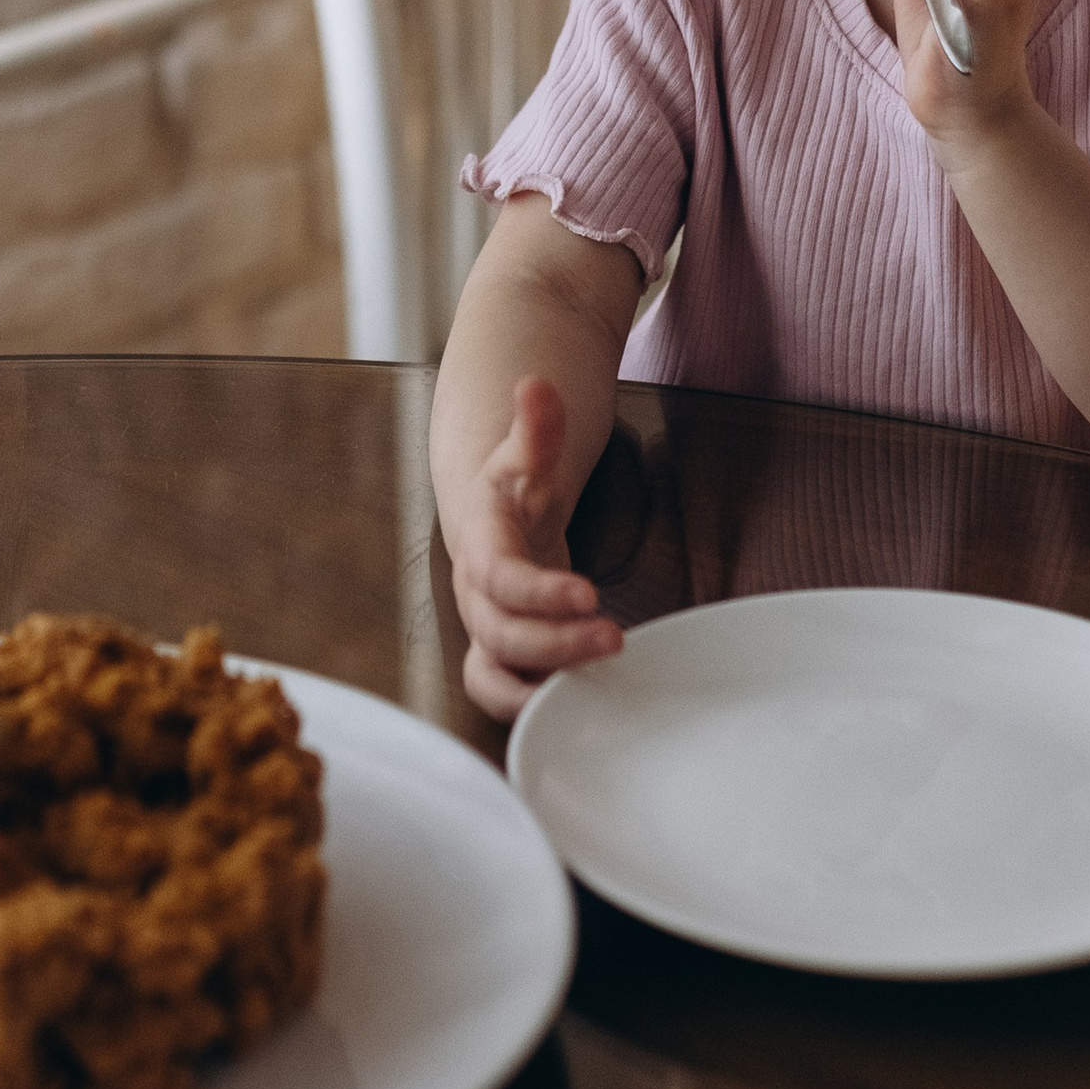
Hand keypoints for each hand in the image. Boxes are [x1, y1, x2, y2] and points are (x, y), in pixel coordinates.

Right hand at [446, 372, 622, 722]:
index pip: (500, 577)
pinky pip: (502, 693)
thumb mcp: (527, 453)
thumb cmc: (512, 489)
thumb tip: (536, 384)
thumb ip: (537, 426)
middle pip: (499, 636)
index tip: (589, 595)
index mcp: (482, 544)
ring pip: (491, 676)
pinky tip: (582, 696)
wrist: (492, 520)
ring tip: (598, 679)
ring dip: (541, 684)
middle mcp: (476, 594)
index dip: (539, 593)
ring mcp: (486, 629)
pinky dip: (532, 703)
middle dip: (554, 644)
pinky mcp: (503, 656)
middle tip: (613, 638)